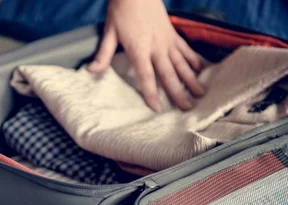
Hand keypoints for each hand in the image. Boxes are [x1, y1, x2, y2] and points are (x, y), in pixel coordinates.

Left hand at [88, 0, 203, 110]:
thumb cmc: (121, 9)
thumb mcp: (109, 32)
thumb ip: (103, 54)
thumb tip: (91, 71)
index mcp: (139, 49)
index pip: (146, 76)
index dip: (152, 93)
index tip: (158, 108)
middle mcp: (156, 47)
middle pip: (168, 74)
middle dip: (178, 92)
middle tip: (187, 108)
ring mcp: (167, 40)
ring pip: (181, 63)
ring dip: (191, 79)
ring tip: (199, 93)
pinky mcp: (173, 33)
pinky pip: (185, 49)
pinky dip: (192, 59)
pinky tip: (199, 69)